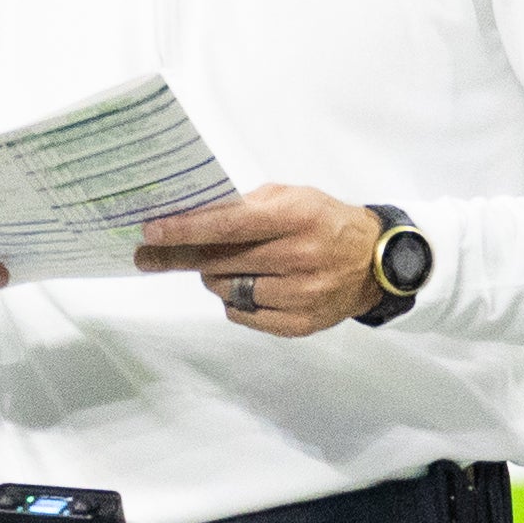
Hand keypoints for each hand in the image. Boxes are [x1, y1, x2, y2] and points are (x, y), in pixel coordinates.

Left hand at [133, 185, 383, 336]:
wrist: (374, 262)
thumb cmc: (324, 222)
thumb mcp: (292, 197)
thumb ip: (246, 206)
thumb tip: (191, 216)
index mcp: (296, 217)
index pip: (230, 226)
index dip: (187, 230)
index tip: (151, 232)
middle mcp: (300, 257)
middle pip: (222, 262)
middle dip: (181, 256)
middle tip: (149, 255)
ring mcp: (301, 295)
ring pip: (228, 291)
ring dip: (215, 278)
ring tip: (224, 266)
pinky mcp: (301, 325)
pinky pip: (243, 316)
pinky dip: (235, 302)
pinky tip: (247, 287)